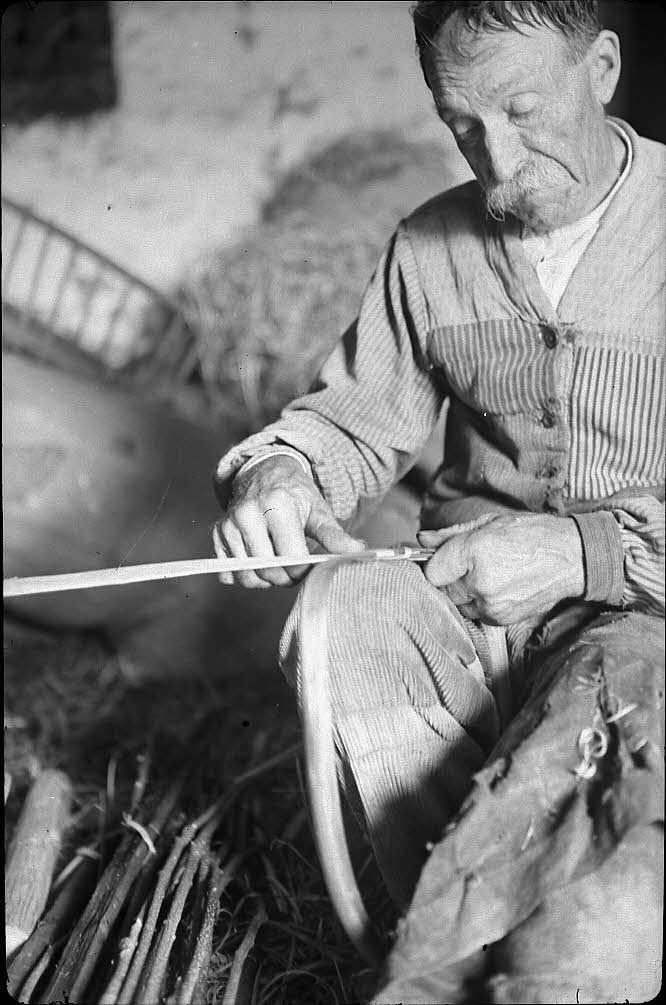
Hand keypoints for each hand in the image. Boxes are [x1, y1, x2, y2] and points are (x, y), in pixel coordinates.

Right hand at [213, 455, 364, 587]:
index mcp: (277, 505)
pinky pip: (229, 571)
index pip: (290, 558)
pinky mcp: (218, 533)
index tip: (309, 567)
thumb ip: (336, 536)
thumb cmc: (296, 495)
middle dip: (285, 579)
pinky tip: (259, 561)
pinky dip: (245, 575)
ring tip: (279, 565)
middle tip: (295, 569)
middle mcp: (248, 513)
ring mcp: (229, 523)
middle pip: (268, 570)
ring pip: (247, 575)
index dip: (303, 571)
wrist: (266, 474)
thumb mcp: (319, 512)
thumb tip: (359, 553)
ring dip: (266, 580)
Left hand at [419, 514, 584, 624]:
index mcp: (474, 552)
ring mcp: (491, 605)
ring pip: (457, 604)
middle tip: (465, 565)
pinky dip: (479, 603)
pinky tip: (497, 587)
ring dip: (463, 593)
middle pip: (442, 590)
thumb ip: (451, 534)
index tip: (438, 559)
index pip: (430, 572)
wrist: (571, 558)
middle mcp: (480, 582)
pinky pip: (475, 614)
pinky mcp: (501, 620)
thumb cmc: (531, 535)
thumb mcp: (489, 523)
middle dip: (447, 579)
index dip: (431, 565)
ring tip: (486, 574)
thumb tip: (421, 540)